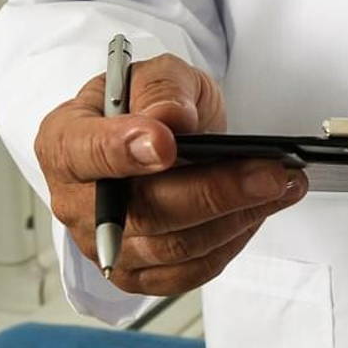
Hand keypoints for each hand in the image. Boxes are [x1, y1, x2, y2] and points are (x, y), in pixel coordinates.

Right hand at [34, 53, 307, 295]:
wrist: (160, 136)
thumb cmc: (149, 104)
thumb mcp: (157, 74)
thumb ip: (161, 88)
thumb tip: (170, 118)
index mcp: (64, 142)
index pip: (85, 153)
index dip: (124, 150)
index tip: (166, 143)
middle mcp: (76, 203)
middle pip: (142, 211)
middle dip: (213, 192)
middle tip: (269, 171)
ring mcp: (107, 246)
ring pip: (175, 246)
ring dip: (237, 216)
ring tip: (283, 184)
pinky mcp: (140, 274)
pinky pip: (190, 270)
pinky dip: (233, 240)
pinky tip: (262, 209)